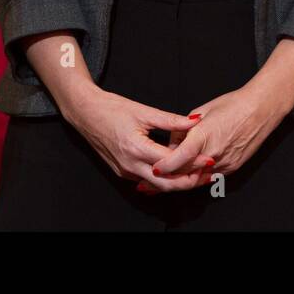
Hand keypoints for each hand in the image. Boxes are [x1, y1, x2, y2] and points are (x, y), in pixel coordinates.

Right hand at [63, 86, 216, 192]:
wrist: (85, 113)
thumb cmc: (111, 109)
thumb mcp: (143, 111)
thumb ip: (171, 120)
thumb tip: (194, 122)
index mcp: (136, 148)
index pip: (171, 162)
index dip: (193, 162)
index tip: (208, 159)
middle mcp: (130, 165)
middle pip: (166, 183)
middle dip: (188, 181)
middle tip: (207, 175)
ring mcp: (125, 171)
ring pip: (156, 185)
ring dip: (176, 181)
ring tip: (196, 173)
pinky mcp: (122, 172)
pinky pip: (146, 180)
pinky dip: (162, 178)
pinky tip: (174, 171)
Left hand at [152, 86, 289, 184]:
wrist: (260, 109)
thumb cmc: (232, 105)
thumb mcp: (201, 112)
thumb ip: (183, 130)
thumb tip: (172, 143)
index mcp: (203, 137)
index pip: (177, 159)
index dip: (163, 167)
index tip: (152, 169)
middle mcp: (213, 154)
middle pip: (185, 173)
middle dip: (167, 179)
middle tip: (148, 184)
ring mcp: (224, 163)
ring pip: (197, 179)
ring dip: (181, 180)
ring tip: (162, 184)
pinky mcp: (232, 168)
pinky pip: (210, 177)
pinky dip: (197, 177)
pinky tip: (187, 176)